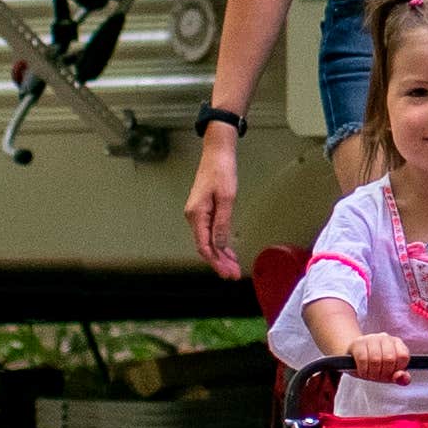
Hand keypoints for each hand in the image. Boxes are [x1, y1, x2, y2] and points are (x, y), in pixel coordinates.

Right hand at [183, 123, 248, 279]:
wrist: (217, 153)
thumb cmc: (221, 171)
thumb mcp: (226, 198)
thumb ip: (222, 223)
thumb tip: (220, 246)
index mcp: (196, 214)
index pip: (204, 246)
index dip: (216, 262)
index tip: (228, 273)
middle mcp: (194, 217)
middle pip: (206, 247)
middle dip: (219, 262)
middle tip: (233, 275)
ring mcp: (198, 214)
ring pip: (208, 241)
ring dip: (221, 255)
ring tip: (233, 268)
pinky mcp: (204, 210)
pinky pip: (211, 232)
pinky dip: (220, 244)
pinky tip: (228, 253)